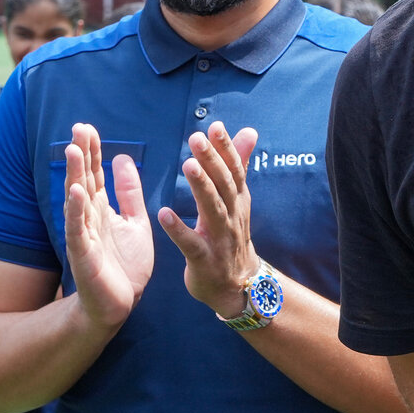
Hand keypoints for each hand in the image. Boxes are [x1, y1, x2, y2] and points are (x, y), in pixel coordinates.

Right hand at [62, 123, 153, 329]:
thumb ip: (129, 193)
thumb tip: (122, 158)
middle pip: (83, 180)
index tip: (87, 127)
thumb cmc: (125, 265)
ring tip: (74, 151)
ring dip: (74, 175)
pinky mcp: (83, 254)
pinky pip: (77, 229)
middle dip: (81, 155)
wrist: (121, 304)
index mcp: (101, 209)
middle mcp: (88, 217)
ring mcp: (83, 235)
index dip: (92, 151)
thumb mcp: (134, 222)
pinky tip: (75, 192)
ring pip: (77, 200)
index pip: (94, 173)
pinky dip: (75, 210)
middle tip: (78, 129)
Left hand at [158, 124, 260, 317]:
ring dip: (201, 187)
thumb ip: (240, 164)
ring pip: (212, 210)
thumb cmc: (231, 236)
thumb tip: (249, 131)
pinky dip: (179, 230)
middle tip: (197, 138)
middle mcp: (232, 216)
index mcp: (237, 200)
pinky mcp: (204, 261)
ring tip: (188, 165)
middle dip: (212, 161)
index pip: (234, 170)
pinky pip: (191, 245)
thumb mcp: (238, 200)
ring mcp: (219, 239)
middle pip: (224, 185)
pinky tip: (164, 214)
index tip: (215, 127)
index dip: (226, 148)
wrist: (238, 285)